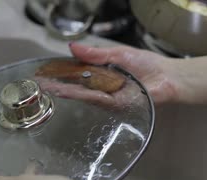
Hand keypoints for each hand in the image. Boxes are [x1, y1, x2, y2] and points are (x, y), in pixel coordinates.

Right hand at [41, 43, 181, 104]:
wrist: (167, 78)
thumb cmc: (147, 65)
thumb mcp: (117, 54)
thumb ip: (95, 53)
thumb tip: (72, 46)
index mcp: (102, 73)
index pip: (78, 72)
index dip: (62, 72)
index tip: (46, 72)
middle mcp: (102, 87)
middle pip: (76, 85)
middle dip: (57, 84)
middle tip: (39, 82)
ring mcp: (106, 97)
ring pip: (81, 94)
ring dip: (63, 91)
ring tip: (46, 87)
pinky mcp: (113, 105)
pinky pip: (93, 99)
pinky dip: (79, 95)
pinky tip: (64, 92)